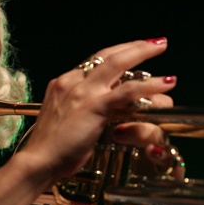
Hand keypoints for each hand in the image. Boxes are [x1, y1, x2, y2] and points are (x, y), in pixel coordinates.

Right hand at [19, 39, 175, 181]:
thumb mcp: (66, 121)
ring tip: (162, 48)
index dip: (116, 54)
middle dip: (133, 45)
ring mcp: (83, 92)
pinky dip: (149, 85)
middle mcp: (71, 81)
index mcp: (63, 84)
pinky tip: (165, 83)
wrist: (38, 162)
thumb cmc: (51, 149)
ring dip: (143, 53)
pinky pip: (127, 91)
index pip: (93, 61)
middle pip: (107, 54)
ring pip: (118, 64)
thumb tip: (105, 110)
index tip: (132, 50)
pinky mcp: (94, 106)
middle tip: (155, 42)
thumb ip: (83, 110)